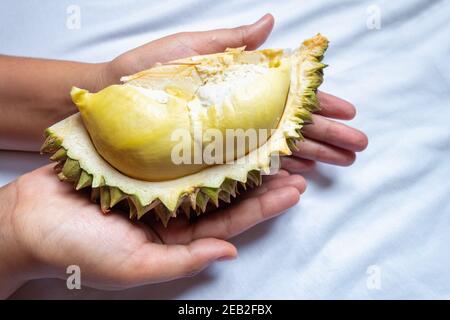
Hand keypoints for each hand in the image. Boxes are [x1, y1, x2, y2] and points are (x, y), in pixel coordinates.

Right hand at [0, 164, 304, 296]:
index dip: (262, 207)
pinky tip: (223, 130)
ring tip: (268, 143)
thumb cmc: (77, 251)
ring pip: (206, 169)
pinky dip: (201, 141)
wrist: (29, 220)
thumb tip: (227, 256)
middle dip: (260, 180)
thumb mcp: (133, 266)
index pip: (229, 223)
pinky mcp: (141, 162)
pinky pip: (178, 151)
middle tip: (293, 164)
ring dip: (237, 157)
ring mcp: (157, 184)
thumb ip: (182, 260)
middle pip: (225, 194)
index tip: (292, 192)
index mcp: (174, 237)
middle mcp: (172, 210)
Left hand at [102, 14, 367, 172]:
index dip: (319, 102)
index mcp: (238, 86)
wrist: (111, 105)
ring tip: (342, 161)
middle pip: (291, 125)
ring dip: (313, 154)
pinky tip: (303, 174)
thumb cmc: (145, 74)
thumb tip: (271, 22)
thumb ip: (229, 42)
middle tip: (358, 144)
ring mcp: (228, 140)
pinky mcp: (213, 160)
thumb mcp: (189, 50)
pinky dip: (281, 169)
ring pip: (279, 148)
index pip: (288, 96)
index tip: (349, 108)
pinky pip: (253, 167)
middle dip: (327, 133)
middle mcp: (239, 115)